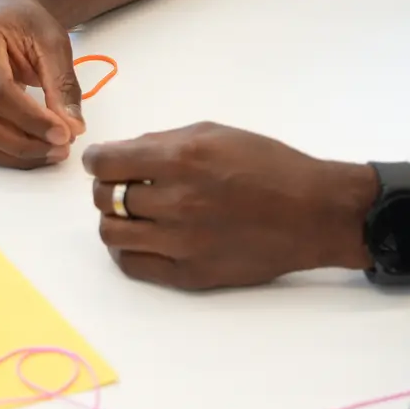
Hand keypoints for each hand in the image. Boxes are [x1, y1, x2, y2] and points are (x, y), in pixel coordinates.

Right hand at [0, 0, 83, 168]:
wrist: (4, 12)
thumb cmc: (27, 22)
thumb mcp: (53, 42)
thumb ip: (62, 84)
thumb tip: (73, 128)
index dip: (30, 117)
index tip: (64, 133)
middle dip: (22, 143)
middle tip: (61, 148)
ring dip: (14, 154)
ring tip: (51, 152)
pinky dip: (4, 154)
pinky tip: (32, 151)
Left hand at [83, 123, 375, 289]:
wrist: (312, 213)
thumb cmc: (268, 165)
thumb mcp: (214, 134)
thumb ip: (165, 142)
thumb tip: (125, 154)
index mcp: (181, 159)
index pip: (106, 162)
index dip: (97, 160)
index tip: (101, 162)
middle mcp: (176, 202)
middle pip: (104, 198)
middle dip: (105, 188)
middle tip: (121, 186)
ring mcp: (181, 243)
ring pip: (111, 234)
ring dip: (113, 220)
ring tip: (132, 214)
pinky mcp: (190, 275)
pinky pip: (133, 266)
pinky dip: (128, 250)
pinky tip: (143, 238)